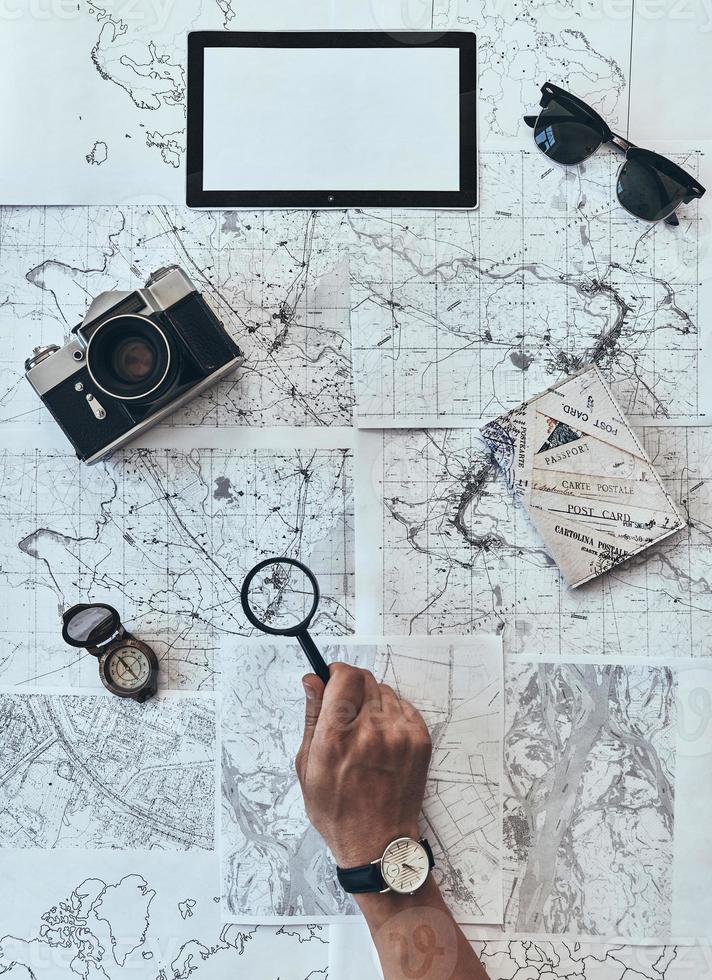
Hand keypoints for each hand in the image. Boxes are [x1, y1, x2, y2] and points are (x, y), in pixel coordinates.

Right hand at [295, 662, 431, 867]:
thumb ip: (312, 717)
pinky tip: (382, 738)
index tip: (331, 680)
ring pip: (384, 690)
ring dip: (372, 701)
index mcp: (337, 738)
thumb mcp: (308, 767)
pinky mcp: (420, 741)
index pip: (343, 677)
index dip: (335, 673)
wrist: (378, 843)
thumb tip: (312, 681)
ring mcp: (399, 735)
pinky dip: (391, 714)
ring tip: (364, 730)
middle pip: (364, 678)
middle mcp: (370, 732)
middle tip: (346, 709)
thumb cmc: (338, 811)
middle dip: (351, 686)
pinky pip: (403, 706)